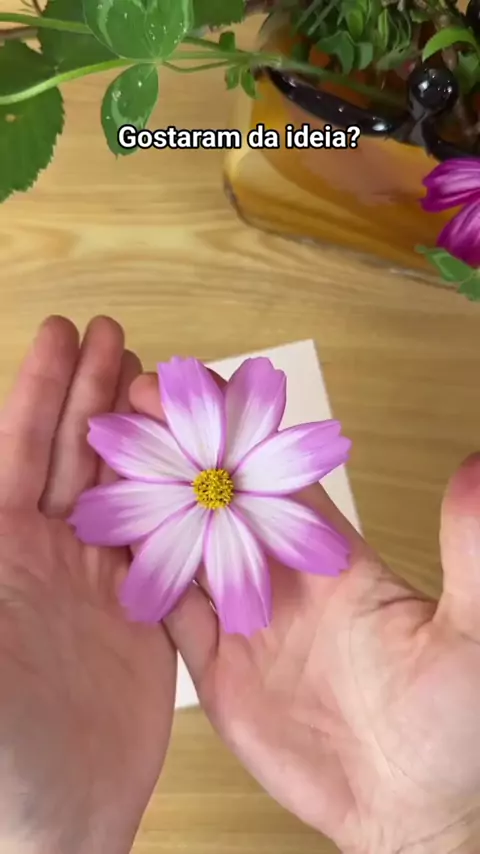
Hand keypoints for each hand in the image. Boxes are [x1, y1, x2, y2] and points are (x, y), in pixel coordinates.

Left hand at [0, 317, 175, 853]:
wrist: (61, 821)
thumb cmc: (5, 752)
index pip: (14, 449)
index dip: (36, 388)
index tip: (58, 333)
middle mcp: (46, 556)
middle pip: (72, 453)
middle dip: (90, 390)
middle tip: (114, 333)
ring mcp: (97, 579)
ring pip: (121, 484)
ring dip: (135, 429)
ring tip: (153, 375)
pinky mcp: (142, 608)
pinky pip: (163, 534)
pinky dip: (175, 492)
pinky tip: (190, 460)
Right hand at [131, 371, 479, 853]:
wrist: (410, 809)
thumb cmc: (456, 726)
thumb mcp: (470, 632)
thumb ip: (467, 550)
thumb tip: (474, 465)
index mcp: (331, 552)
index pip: (272, 469)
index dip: (231, 426)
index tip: (189, 386)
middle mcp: (280, 573)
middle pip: (215, 497)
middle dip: (173, 452)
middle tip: (125, 410)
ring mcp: (244, 618)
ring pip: (182, 546)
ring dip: (144, 507)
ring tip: (100, 466)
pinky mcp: (218, 668)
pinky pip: (168, 615)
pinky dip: (138, 580)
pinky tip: (106, 550)